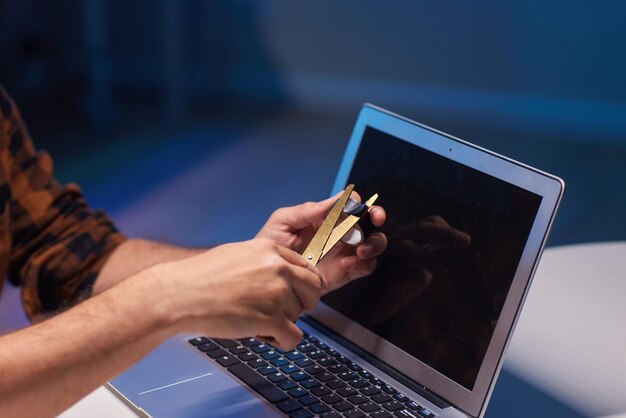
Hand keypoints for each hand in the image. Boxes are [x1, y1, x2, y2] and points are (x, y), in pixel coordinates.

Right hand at [152, 238, 324, 349]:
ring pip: (300, 315)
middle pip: (314, 289)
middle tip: (284, 310)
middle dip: (303, 303)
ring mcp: (276, 293)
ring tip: (257, 321)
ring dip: (284, 322)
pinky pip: (295, 337)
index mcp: (271, 248)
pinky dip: (283, 341)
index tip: (294, 293)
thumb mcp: (239, 253)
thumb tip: (282, 271)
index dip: (301, 284)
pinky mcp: (270, 319)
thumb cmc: (201, 276)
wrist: (179, 294)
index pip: (306, 267)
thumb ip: (264, 260)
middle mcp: (278, 268)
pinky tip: (266, 336)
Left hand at [256, 192, 386, 294]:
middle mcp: (339, 231)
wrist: (268, 275)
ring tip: (360, 250)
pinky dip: (362, 264)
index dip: (356, 201)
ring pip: (372, 243)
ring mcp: (345, 252)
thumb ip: (304, 211)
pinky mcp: (346, 272)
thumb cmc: (271, 243)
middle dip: (376, 215)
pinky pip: (365, 266)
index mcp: (326, 216)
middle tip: (375, 218)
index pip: (349, 202)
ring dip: (373, 243)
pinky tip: (345, 265)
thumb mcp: (283, 222)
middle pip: (368, 220)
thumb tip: (330, 203)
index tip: (354, 206)